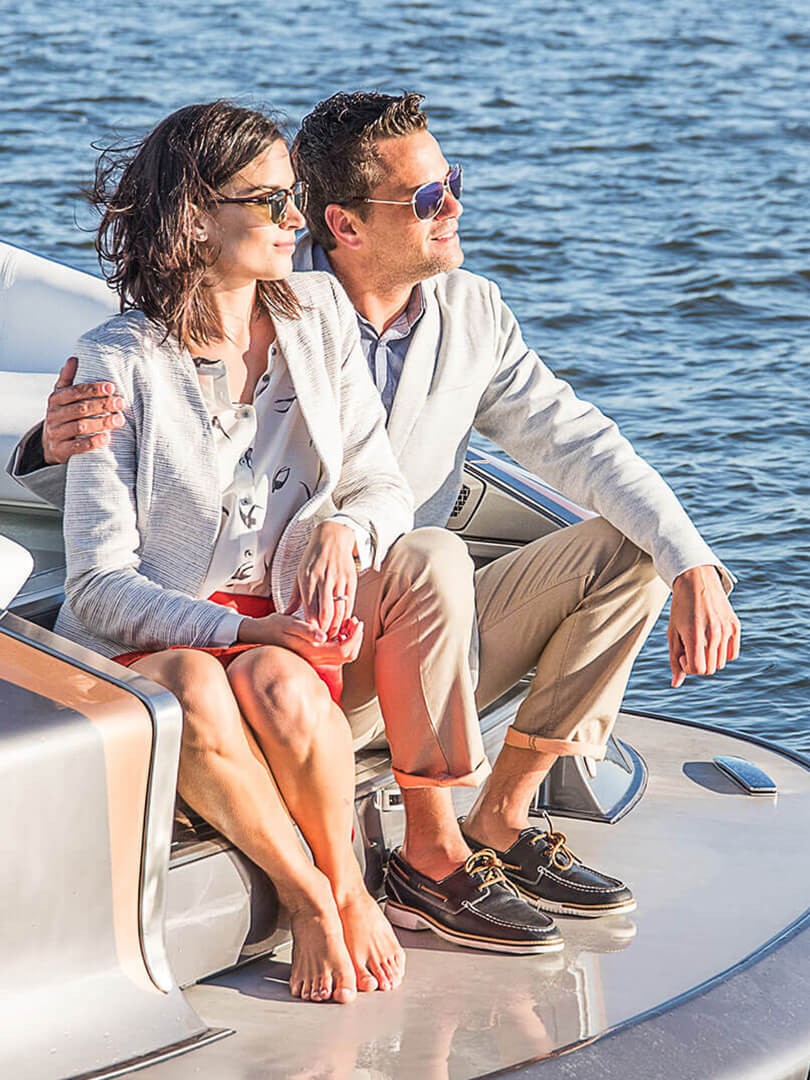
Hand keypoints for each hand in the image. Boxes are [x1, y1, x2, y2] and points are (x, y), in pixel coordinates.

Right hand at [42, 357, 125, 465]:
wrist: (50, 445)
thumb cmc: (63, 415)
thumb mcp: (62, 396)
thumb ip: (68, 379)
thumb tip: (74, 358)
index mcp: (55, 400)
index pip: (75, 392)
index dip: (93, 389)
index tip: (111, 387)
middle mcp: (53, 416)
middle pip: (80, 409)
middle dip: (102, 405)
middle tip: (121, 403)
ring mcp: (56, 434)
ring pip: (80, 427)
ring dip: (101, 423)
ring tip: (119, 419)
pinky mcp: (60, 451)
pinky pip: (77, 447)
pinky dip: (93, 442)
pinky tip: (107, 438)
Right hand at [238, 611, 363, 665]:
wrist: (261, 634)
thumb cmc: (274, 627)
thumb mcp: (289, 624)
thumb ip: (307, 631)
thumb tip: (323, 637)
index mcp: (312, 651)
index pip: (343, 650)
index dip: (354, 637)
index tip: (357, 622)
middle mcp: (316, 658)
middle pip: (348, 655)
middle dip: (356, 638)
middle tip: (356, 621)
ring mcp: (316, 658)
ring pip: (344, 655)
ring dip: (351, 639)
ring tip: (349, 623)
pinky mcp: (316, 654)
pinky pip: (336, 651)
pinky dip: (344, 640)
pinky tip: (340, 628)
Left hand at [285, 521, 357, 637]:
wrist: (331, 538)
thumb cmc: (313, 558)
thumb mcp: (299, 575)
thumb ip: (294, 597)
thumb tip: (286, 614)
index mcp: (308, 580)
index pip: (310, 610)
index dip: (312, 627)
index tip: (311, 637)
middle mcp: (323, 580)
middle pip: (325, 613)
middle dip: (325, 630)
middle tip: (324, 640)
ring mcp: (338, 580)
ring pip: (339, 609)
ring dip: (337, 625)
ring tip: (333, 633)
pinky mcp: (350, 579)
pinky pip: (349, 602)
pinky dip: (347, 615)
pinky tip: (343, 621)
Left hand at [668, 565, 740, 687]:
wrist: (696, 581)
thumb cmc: (681, 608)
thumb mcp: (673, 632)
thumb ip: (674, 659)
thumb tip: (675, 684)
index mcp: (694, 634)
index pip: (698, 669)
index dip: (688, 668)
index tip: (682, 655)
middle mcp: (713, 632)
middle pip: (709, 669)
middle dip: (697, 665)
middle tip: (690, 648)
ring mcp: (726, 629)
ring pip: (720, 663)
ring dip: (709, 659)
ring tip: (700, 642)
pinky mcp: (735, 626)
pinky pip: (732, 654)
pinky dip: (722, 654)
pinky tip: (712, 641)